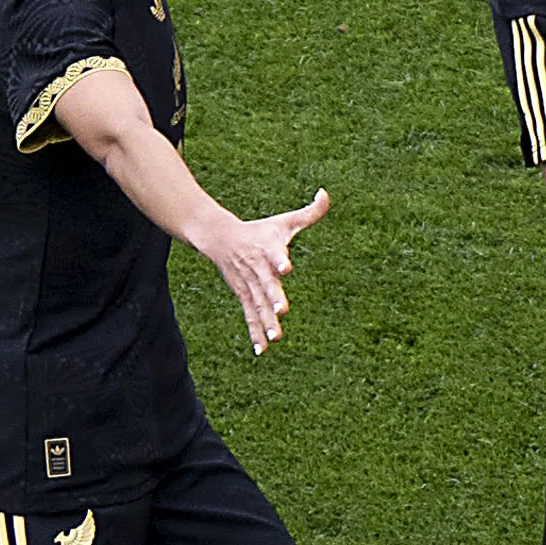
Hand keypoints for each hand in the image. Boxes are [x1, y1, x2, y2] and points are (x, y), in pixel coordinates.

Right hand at [193, 189, 330, 353]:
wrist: (220, 238)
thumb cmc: (260, 231)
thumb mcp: (284, 221)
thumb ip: (310, 212)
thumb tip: (325, 193)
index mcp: (268, 249)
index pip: (274, 254)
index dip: (280, 260)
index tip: (287, 267)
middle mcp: (257, 269)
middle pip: (266, 285)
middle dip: (273, 297)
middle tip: (282, 310)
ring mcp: (248, 285)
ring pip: (257, 305)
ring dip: (266, 322)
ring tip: (277, 337)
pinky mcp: (243, 296)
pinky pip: (249, 316)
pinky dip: (254, 333)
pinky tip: (262, 350)